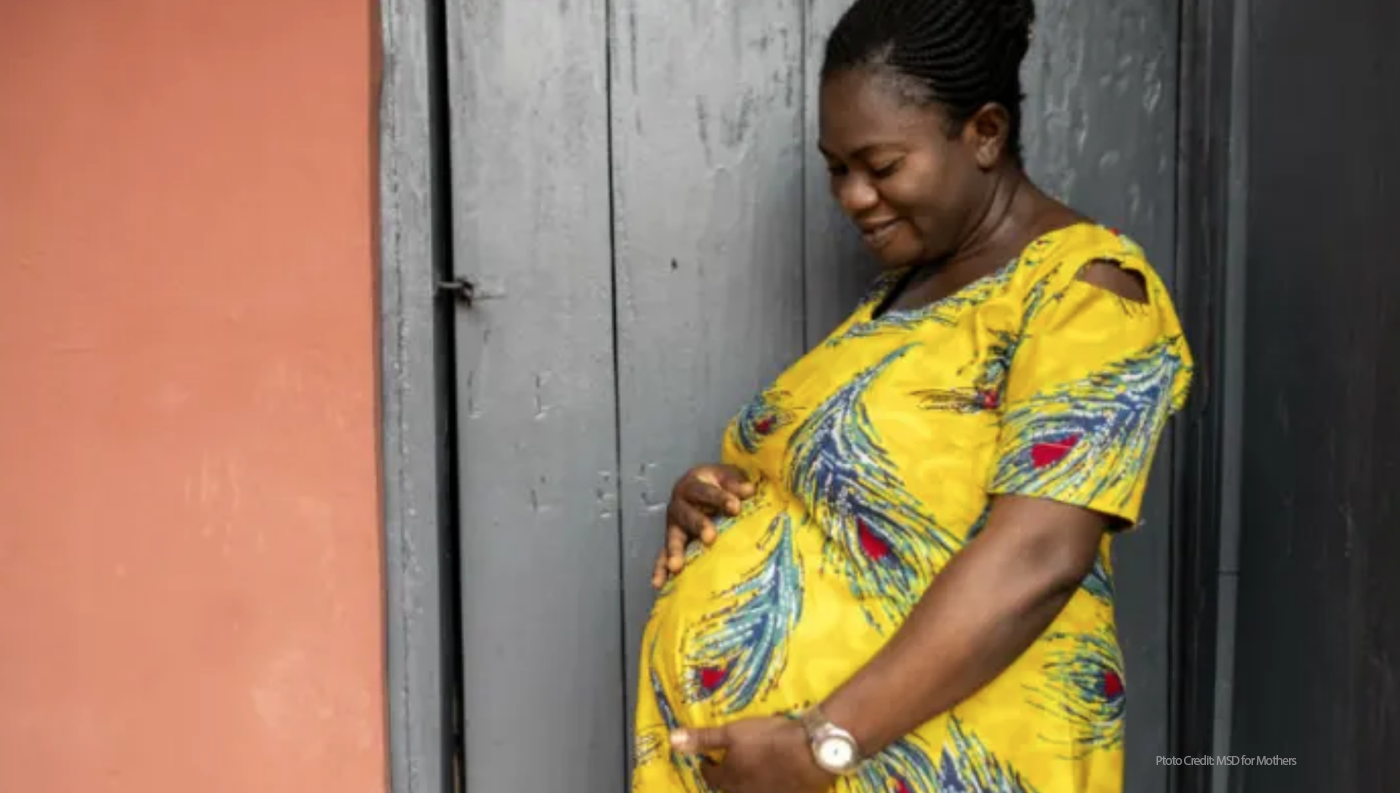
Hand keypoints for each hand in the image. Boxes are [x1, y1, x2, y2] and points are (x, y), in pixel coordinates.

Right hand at [650, 464, 755, 587]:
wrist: (703, 485)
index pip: (705, 491)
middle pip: (687, 515)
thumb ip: (736, 484)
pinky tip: (658, 584)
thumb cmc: (719, 483)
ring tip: (676, 567)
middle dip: (698, 526)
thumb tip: (749, 490)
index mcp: (692, 485)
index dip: (720, 499)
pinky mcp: (672, 542)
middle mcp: (679, 505)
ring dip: (675, 552)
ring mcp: (674, 525)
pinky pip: (663, 556)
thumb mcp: (727, 477)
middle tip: (710, 537)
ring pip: (673, 537)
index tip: (735, 507)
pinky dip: (660, 569)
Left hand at [671, 717, 831, 792]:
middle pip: (731, 788)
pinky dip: (772, 787)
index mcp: (729, 778)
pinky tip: (779, 778)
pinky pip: (776, 792)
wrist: (810, 751)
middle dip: (729, 779)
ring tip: (754, 772)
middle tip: (731, 766)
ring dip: (750, 783)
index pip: (710, 776)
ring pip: (753, 792)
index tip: (708, 761)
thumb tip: (672, 741)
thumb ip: (704, 739)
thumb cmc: (768, 739)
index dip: (708, 768)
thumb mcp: (732, 733)